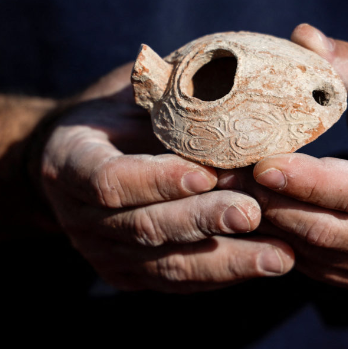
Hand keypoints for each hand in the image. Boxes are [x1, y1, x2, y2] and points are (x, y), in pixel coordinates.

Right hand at [39, 64, 293, 292]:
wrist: (84, 159)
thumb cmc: (118, 113)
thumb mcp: (131, 89)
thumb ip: (168, 86)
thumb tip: (245, 68)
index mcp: (68, 161)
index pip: (108, 180)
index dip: (157, 179)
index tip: (207, 171)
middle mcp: (76, 216)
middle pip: (141, 227)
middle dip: (201, 220)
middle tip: (253, 212)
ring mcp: (101, 252)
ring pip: (165, 264)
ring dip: (225, 260)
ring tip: (278, 255)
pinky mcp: (127, 275)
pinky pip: (177, 281)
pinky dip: (222, 275)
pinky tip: (263, 265)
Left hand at [220, 24, 347, 296]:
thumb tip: (301, 37)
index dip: (306, 181)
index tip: (260, 162)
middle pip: (326, 229)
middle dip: (270, 201)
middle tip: (222, 174)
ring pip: (313, 252)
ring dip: (266, 222)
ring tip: (225, 189)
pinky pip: (314, 265)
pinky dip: (279, 239)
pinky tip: (252, 210)